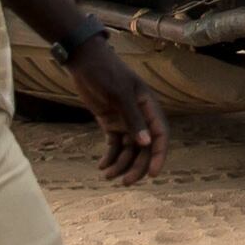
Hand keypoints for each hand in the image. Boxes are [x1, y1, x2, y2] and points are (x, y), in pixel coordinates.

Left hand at [59, 29, 165, 185]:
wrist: (85, 62)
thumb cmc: (105, 73)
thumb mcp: (118, 94)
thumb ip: (133, 119)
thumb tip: (146, 144)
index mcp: (149, 107)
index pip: (160, 135)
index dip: (159, 155)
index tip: (154, 174)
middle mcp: (140, 116)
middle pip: (144, 147)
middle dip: (137, 166)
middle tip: (125, 182)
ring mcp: (125, 120)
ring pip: (129, 149)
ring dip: (121, 164)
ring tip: (107, 176)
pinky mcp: (110, 122)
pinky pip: (114, 145)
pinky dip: (110, 157)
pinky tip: (102, 166)